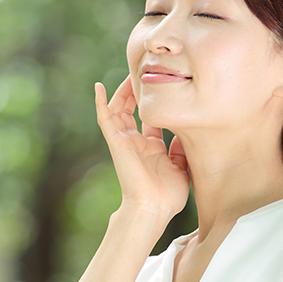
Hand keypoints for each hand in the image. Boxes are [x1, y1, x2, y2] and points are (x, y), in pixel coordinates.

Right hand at [94, 76, 189, 219]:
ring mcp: (124, 142)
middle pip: (132, 111)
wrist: (153, 208)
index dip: (154, 105)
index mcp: (152, 149)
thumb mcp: (181, 167)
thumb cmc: (168, 195)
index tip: (162, 88)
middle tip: (144, 74)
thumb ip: (181, 149)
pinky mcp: (115, 142)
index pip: (150, 121)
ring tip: (130, 74)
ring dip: (122, 92)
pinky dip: (100, 103)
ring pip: (118, 110)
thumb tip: (184, 131)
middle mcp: (136, 143)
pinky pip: (105, 119)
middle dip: (137, 93)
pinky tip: (98, 87)